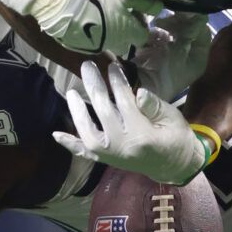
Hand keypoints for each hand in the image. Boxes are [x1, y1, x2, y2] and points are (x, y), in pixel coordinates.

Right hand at [30, 0, 161, 55]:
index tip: (136, 14)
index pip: (144, 36)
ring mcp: (96, 47)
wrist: (62, 5)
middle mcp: (115, 45)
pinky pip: (92, 42)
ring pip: (109, 42)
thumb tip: (161, 8)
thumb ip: (145, 2)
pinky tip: (86, 20)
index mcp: (128, 33)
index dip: (142, 25)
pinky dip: (93, 33)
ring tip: (101, 15)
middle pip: (127, 42)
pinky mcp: (80, 47)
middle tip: (119, 13)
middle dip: (126, 31)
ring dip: (110, 32)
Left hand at [52, 61, 213, 185]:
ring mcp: (112, 156)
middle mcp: (123, 147)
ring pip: (88, 133)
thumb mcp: (172, 118)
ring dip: (77, 111)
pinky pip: (85, 153)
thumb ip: (154, 105)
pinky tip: (56, 134)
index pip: (125, 102)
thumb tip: (138, 91)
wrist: (175, 167)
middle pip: (104, 112)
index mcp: (142, 135)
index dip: (117, 82)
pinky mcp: (107, 161)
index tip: (112, 65)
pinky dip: (70, 144)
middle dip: (94, 87)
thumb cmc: (176, 137)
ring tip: (71, 91)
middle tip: (87, 65)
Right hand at [130, 13, 212, 98]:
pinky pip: (159, 40)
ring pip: (172, 34)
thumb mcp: (181, 49)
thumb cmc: (166, 70)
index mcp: (198, 58)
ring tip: (157, 24)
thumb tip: (200, 13)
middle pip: (187, 32)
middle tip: (167, 16)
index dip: (194, 20)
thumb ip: (191, 30)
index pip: (203, 33)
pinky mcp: (156, 55)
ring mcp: (171, 56)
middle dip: (178, 22)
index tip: (183, 10)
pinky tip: (150, 35)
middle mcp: (187, 57)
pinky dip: (155, 35)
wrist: (141, 87)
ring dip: (165, 27)